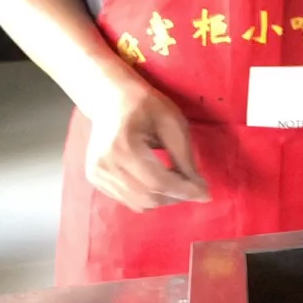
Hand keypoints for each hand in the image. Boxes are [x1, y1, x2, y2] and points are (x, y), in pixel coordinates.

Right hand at [83, 81, 206, 212]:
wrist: (110, 99)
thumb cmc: (145, 106)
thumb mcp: (172, 124)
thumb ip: (184, 157)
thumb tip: (200, 189)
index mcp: (123, 147)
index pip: (158, 182)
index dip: (184, 191)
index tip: (206, 194)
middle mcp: (105, 165)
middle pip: (148, 197)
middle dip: (177, 197)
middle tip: (194, 187)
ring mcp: (97, 174)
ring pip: (139, 203)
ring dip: (164, 199)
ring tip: (178, 182)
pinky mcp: (96, 179)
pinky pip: (128, 200)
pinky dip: (149, 197)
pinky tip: (159, 181)